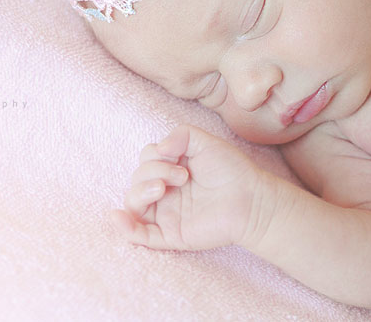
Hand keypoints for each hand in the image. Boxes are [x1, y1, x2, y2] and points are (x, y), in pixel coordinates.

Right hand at [109, 124, 262, 250]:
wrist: (251, 200)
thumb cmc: (231, 171)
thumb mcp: (205, 142)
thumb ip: (181, 134)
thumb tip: (159, 148)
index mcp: (170, 168)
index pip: (146, 159)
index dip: (156, 156)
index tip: (181, 158)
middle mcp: (164, 190)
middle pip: (136, 179)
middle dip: (153, 171)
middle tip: (183, 175)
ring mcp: (166, 213)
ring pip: (133, 204)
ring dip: (140, 192)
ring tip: (162, 189)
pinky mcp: (170, 234)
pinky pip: (139, 236)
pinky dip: (125, 228)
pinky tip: (118, 218)